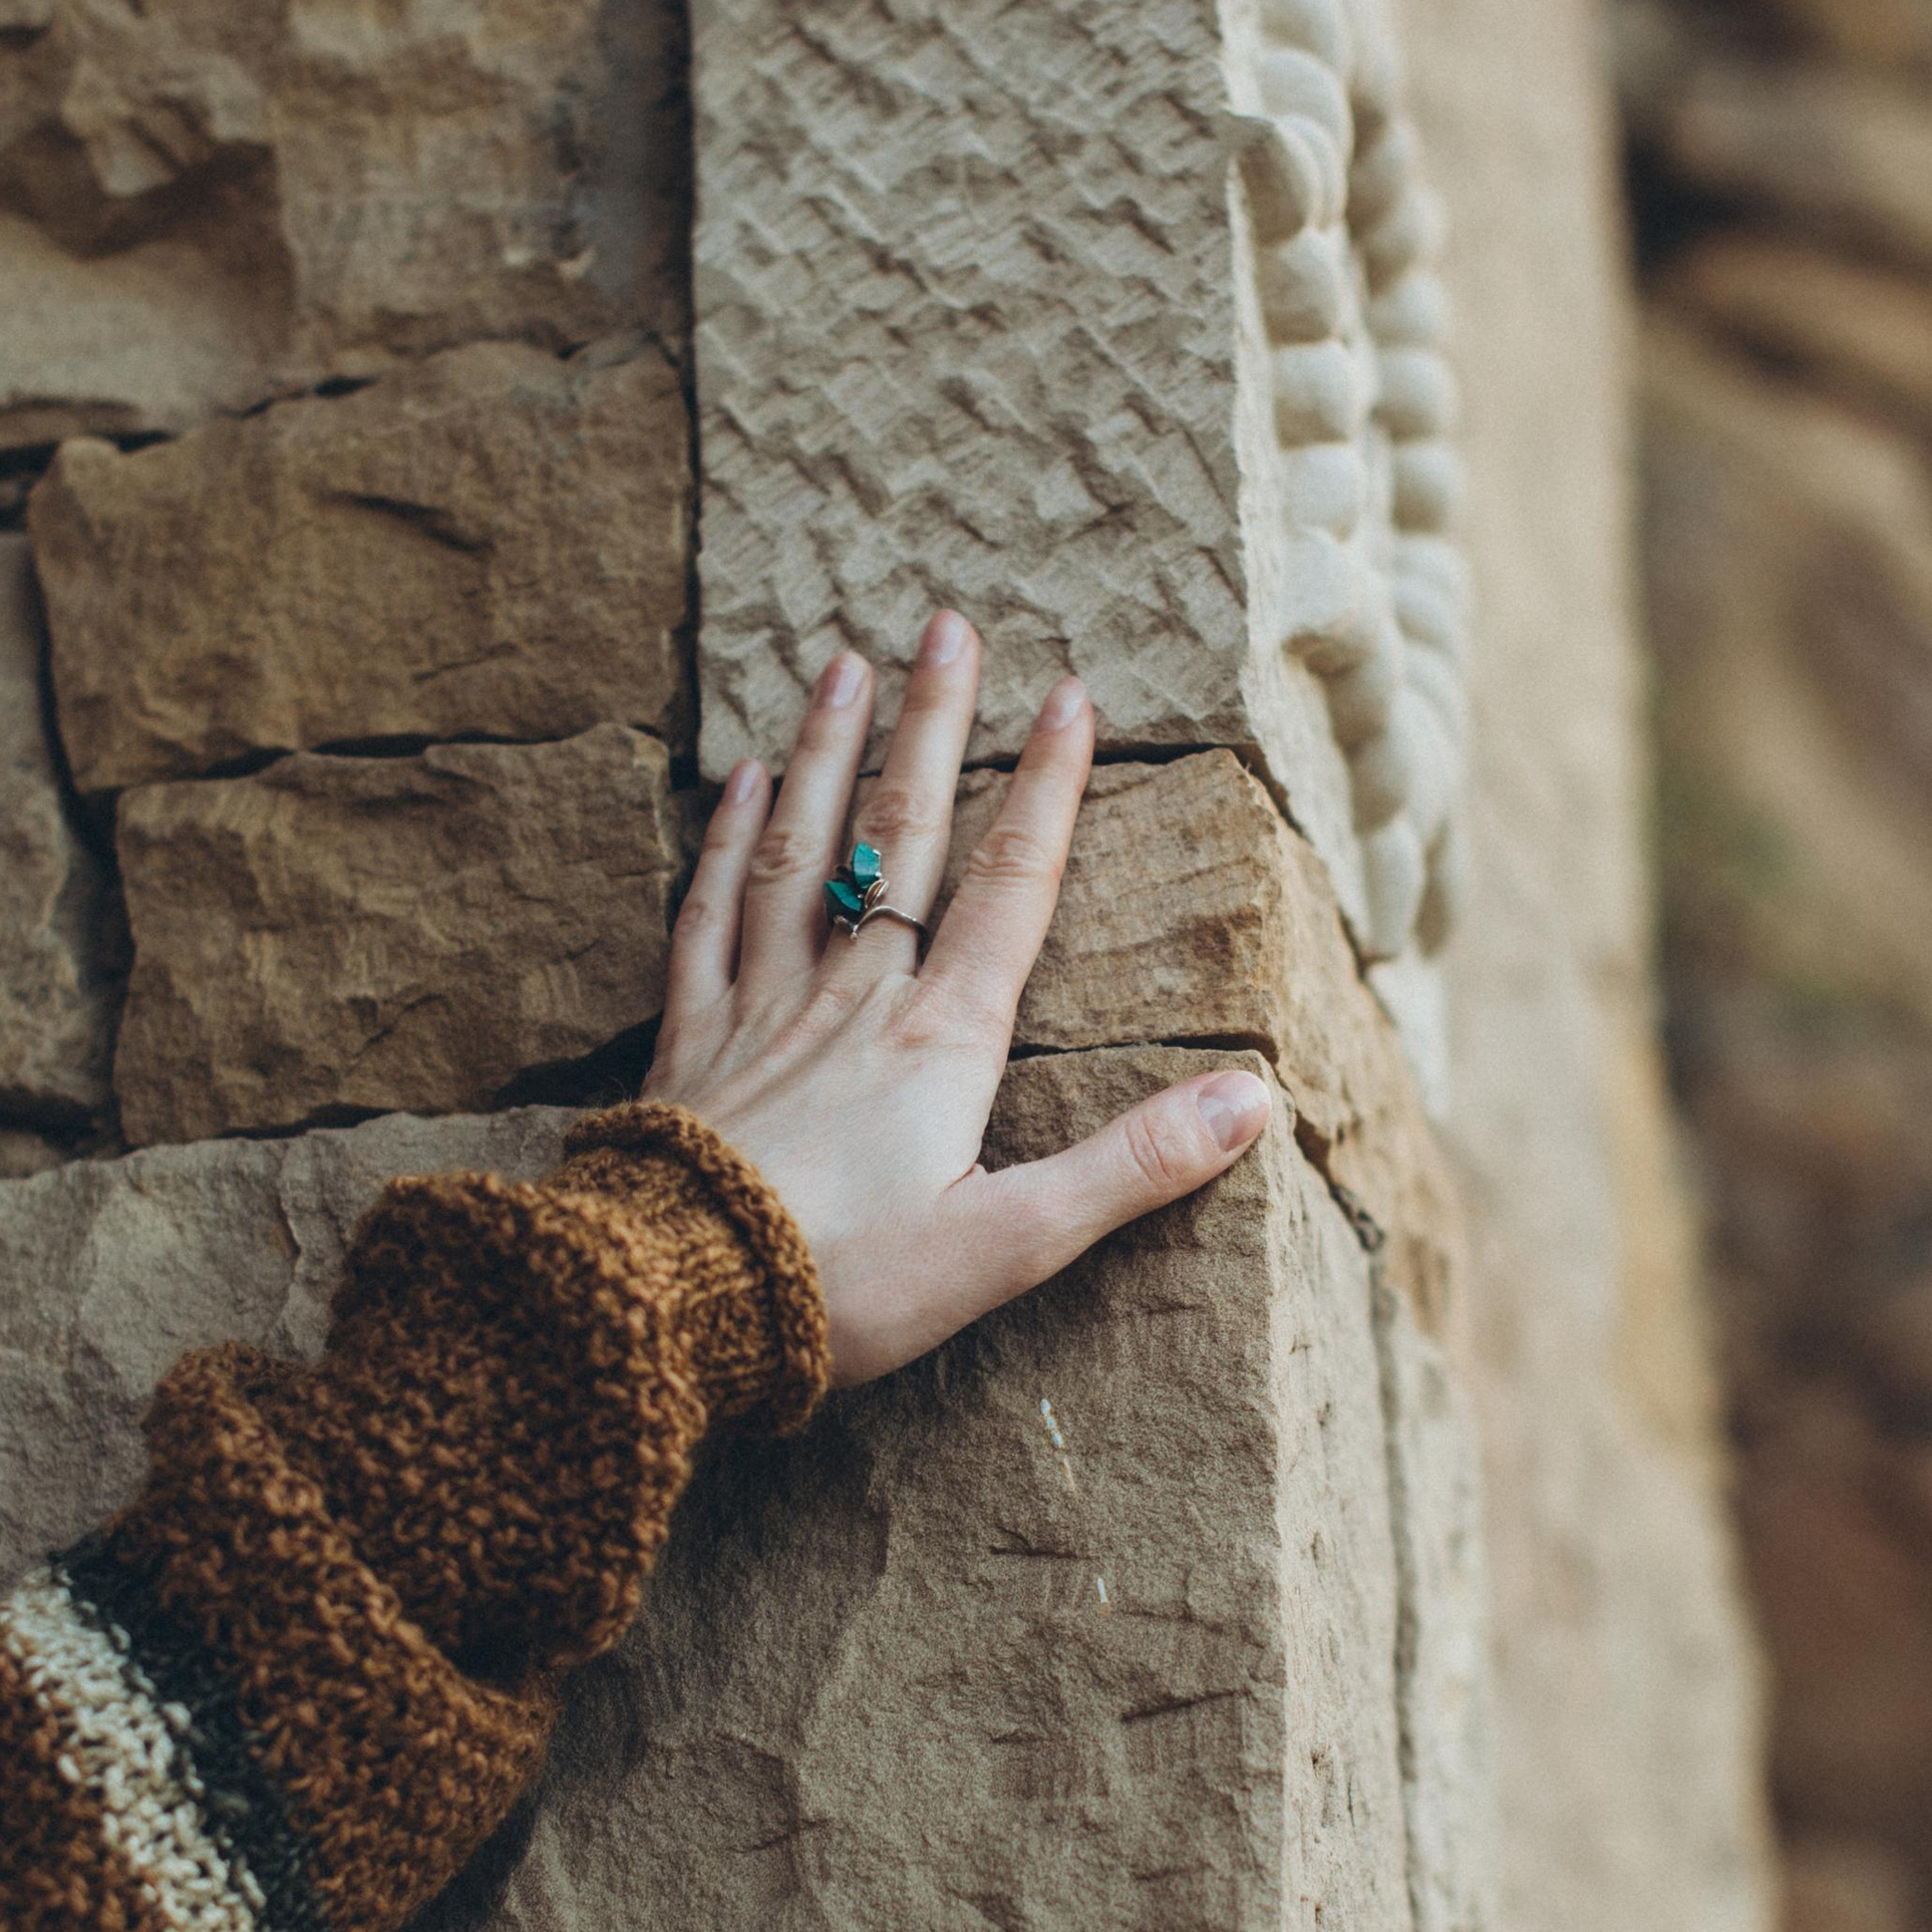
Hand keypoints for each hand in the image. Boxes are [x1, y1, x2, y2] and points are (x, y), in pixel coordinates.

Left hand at [644, 613, 1275, 1387]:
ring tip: (845, 664)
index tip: (1071, 693)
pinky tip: (737, 783)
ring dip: (827, 754)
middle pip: (903, 839)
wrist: (678, 1306)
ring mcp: (764, 1010)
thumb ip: (1130, 1166)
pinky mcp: (691, 1044)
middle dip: (934, 728)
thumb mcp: (1012, 1243)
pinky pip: (708, 917)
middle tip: (948, 625)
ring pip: (801, 853)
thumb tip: (1254, 1099)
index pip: (1009, 889)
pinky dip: (725, 842)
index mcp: (943, 1043)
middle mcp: (855, 1000)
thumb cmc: (850, 1284)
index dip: (1047, 789)